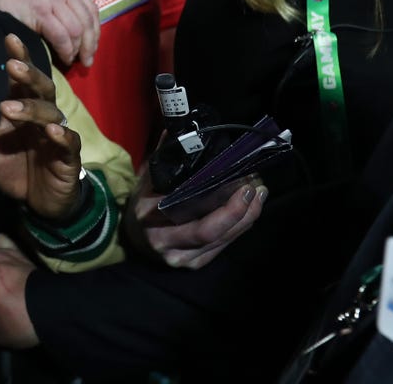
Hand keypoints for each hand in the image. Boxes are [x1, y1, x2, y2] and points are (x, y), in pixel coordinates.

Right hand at [0, 0, 99, 67]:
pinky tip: (63, 57)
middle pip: (87, 20)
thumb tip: (75, 34)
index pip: (91, 9)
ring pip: (77, 29)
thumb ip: (60, 4)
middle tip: (87, 61)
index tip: (91, 48)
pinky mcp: (40, 11)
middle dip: (90, 44)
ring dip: (77, 49)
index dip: (94, 32)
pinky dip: (66, 50)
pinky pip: (61, 35)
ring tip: (72, 60)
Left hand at [0, 33, 81, 220]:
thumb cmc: (16, 170)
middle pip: (41, 89)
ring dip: (31, 109)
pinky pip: (69, 143)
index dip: (19, 58)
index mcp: (23, 111)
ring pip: (51, 113)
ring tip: (9, 107)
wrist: (41, 203)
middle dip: (28, 76)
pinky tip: (52, 131)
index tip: (10, 37)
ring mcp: (57, 136)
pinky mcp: (69, 158)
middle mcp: (42, 118)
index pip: (21, 80)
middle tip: (12, 65)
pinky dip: (62, 136)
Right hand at [125, 166, 265, 268]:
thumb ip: (162, 156)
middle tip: (257, 187)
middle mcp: (166, 242)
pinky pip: (224, 246)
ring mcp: (182, 258)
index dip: (224, 203)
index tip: (242, 181)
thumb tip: (176, 129)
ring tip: (260, 194)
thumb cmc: (142, 204)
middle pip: (212, 232)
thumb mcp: (146, 180)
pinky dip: (240, 227)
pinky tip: (250, 210)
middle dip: (242, 211)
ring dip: (247, 218)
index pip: (192, 214)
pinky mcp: (195, 263)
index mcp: (151, 218)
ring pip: (223, 240)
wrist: (132, 238)